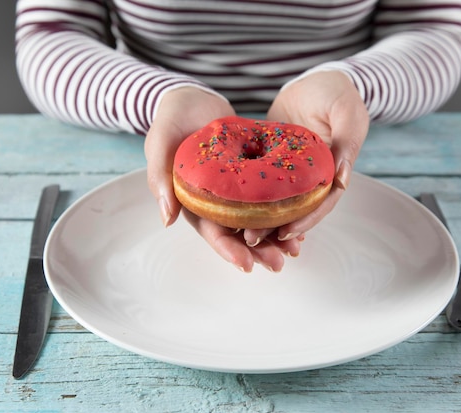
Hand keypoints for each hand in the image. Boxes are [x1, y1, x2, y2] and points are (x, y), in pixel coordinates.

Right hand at [144, 87, 301, 271]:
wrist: (191, 99)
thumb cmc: (170, 121)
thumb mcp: (160, 145)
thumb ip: (159, 179)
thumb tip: (167, 219)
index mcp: (192, 203)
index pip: (211, 233)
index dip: (229, 251)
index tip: (248, 265)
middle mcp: (215, 202)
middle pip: (238, 233)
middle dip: (258, 251)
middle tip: (280, 264)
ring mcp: (234, 190)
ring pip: (256, 219)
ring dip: (275, 236)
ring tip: (296, 249)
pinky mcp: (250, 176)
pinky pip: (268, 196)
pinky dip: (283, 208)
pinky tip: (301, 217)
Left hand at [241, 71, 368, 246]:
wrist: (316, 81)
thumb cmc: (336, 94)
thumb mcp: (347, 112)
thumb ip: (347, 143)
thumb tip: (341, 179)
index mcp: (332, 172)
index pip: (321, 204)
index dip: (305, 220)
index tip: (285, 233)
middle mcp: (311, 178)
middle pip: (296, 210)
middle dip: (276, 228)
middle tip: (251, 239)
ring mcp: (290, 172)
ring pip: (276, 202)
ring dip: (260, 219)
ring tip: (238, 233)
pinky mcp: (271, 161)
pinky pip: (260, 184)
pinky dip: (250, 198)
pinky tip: (231, 209)